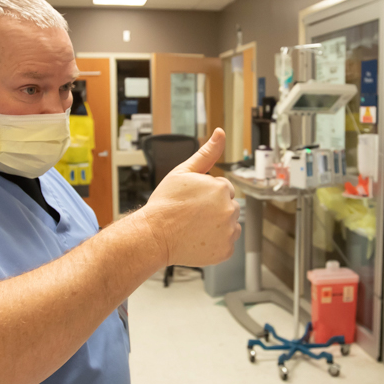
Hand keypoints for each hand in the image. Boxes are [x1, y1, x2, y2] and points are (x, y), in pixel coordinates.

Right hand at [139, 128, 240, 267]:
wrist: (153, 235)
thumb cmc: (164, 204)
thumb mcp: (182, 172)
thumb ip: (206, 153)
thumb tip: (220, 133)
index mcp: (221, 188)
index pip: (224, 189)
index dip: (206, 194)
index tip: (191, 201)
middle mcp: (230, 209)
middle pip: (228, 207)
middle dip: (213, 209)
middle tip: (191, 215)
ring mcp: (229, 232)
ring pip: (229, 225)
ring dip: (216, 226)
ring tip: (193, 227)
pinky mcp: (225, 251)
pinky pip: (225, 244)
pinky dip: (215, 243)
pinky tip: (197, 239)